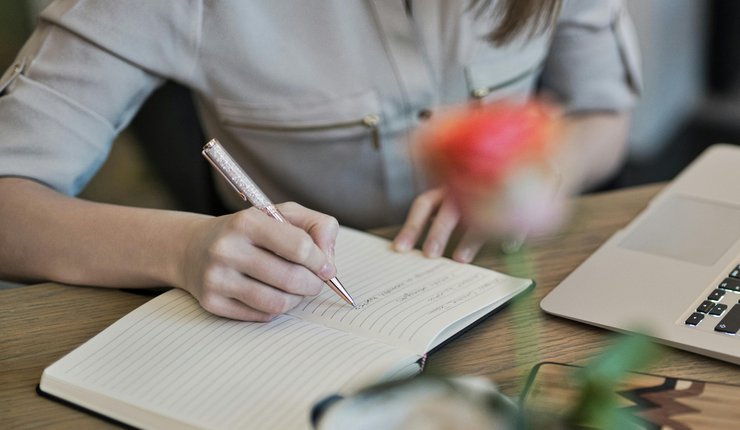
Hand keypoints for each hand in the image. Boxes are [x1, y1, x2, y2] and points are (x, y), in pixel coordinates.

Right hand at [180, 202, 337, 320]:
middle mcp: (227, 249)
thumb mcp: (281, 215)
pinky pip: (261, 316)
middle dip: (313, 284)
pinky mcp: (211, 303)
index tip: (326, 267)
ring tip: (297, 290)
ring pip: (277, 302)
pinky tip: (272, 295)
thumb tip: (328, 259)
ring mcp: (216, 278)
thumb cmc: (249, 232)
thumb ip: (316, 226)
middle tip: (315, 282)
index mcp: (247, 222)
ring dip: (297, 300)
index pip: (300, 247)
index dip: (321, 261)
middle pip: (291, 278)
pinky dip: (275, 309)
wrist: (193, 248)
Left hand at [393, 166, 564, 262]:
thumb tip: (445, 243)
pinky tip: (510, 245)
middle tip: (430, 255)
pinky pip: (514, 215)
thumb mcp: (475, 188)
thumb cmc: (499, 175)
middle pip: (448, 210)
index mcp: (452, 185)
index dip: (412, 225)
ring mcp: (493, 188)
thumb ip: (457, 208)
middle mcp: (469, 186)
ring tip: (462, 259)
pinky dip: (511, 232)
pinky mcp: (522, 194)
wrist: (545, 149)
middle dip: (436, 234)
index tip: (400, 248)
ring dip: (469, 240)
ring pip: (478, 214)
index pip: (425, 203)